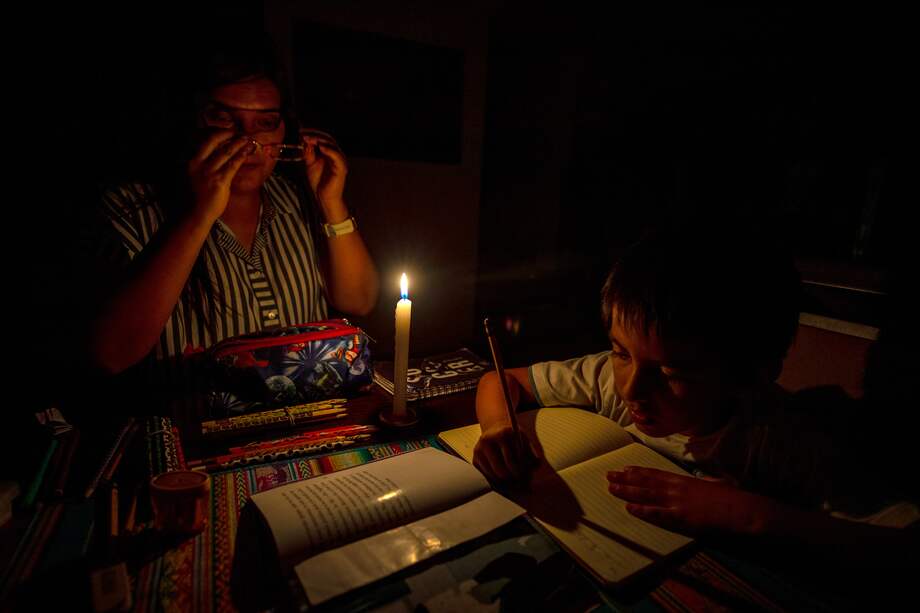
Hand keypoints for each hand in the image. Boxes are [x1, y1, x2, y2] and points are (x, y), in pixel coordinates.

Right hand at [187, 131, 254, 220]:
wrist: (192, 215)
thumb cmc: (190, 197)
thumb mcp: (187, 176)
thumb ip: (196, 163)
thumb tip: (208, 153)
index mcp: (187, 160)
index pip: (200, 139)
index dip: (213, 132)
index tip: (223, 131)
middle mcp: (196, 163)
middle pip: (212, 140)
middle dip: (225, 133)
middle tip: (235, 131)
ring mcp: (208, 172)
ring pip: (225, 151)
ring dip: (238, 142)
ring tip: (246, 138)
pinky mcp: (219, 181)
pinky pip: (233, 164)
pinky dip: (242, 155)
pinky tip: (248, 150)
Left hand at [300, 129, 347, 214]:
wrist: (324, 198)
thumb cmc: (319, 182)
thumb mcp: (310, 164)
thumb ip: (309, 153)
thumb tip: (304, 141)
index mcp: (330, 153)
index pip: (323, 138)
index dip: (312, 133)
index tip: (301, 132)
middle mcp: (336, 155)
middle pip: (328, 139)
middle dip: (315, 135)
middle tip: (303, 134)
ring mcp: (340, 160)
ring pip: (332, 145)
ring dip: (320, 140)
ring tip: (309, 139)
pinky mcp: (342, 168)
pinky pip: (336, 156)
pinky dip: (329, 150)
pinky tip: (320, 147)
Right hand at [473, 422, 539, 482]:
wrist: (496, 429)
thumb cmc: (513, 438)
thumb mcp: (524, 441)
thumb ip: (532, 455)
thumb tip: (536, 468)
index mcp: (504, 434)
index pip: (512, 462)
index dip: (520, 472)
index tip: (524, 476)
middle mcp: (489, 440)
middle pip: (501, 471)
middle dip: (511, 479)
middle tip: (518, 480)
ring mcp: (479, 449)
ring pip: (493, 475)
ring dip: (504, 482)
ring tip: (512, 479)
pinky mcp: (475, 457)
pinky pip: (486, 476)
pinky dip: (495, 480)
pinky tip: (502, 477)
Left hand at [606, 466, 776, 535]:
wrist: (745, 510)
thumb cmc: (735, 499)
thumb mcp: (718, 485)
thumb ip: (708, 483)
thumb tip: (709, 480)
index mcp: (687, 481)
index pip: (657, 474)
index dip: (639, 472)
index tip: (625, 468)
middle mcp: (679, 488)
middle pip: (647, 482)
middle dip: (626, 479)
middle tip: (609, 475)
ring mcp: (679, 502)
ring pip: (647, 495)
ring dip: (628, 492)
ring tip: (611, 488)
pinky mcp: (682, 517)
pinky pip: (658, 514)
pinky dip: (642, 511)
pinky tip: (629, 508)